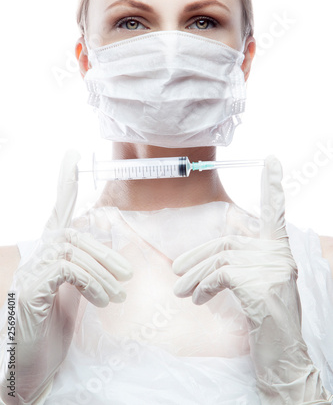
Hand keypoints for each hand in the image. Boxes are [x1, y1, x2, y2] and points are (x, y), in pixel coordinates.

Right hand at [0, 150, 132, 404]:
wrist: (31, 366)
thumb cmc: (54, 328)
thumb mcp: (75, 294)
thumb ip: (85, 271)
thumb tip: (111, 260)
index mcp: (49, 256)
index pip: (57, 211)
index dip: (65, 184)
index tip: (72, 155)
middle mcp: (35, 258)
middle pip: (73, 235)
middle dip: (104, 254)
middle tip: (128, 275)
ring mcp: (29, 273)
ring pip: (72, 250)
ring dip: (103, 272)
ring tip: (120, 295)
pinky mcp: (30, 290)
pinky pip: (67, 270)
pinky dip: (92, 282)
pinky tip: (103, 301)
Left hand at [172, 155, 332, 404]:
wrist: (284, 354)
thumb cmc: (267, 320)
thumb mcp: (255, 284)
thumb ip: (240, 263)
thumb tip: (206, 260)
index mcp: (280, 249)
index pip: (275, 212)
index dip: (272, 186)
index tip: (272, 160)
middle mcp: (279, 253)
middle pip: (227, 243)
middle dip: (196, 257)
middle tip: (176, 271)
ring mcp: (272, 266)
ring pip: (219, 259)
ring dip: (194, 276)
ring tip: (180, 291)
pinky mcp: (260, 282)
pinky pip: (220, 274)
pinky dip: (203, 286)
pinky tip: (199, 299)